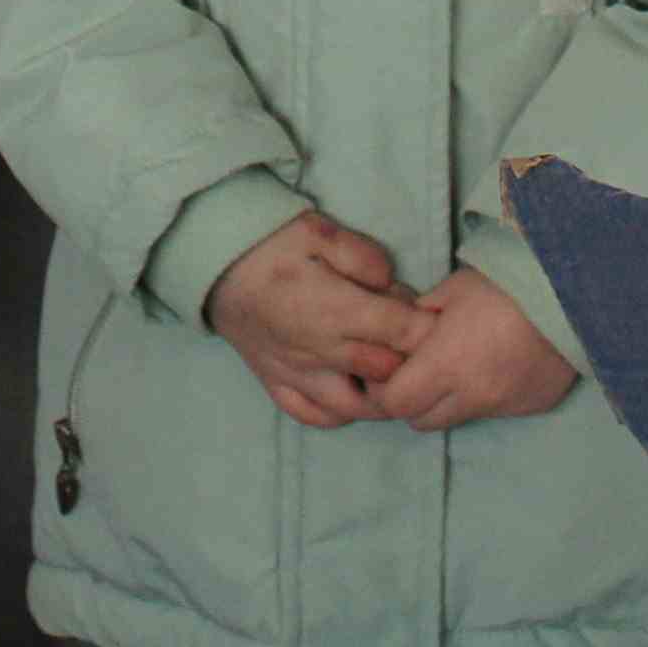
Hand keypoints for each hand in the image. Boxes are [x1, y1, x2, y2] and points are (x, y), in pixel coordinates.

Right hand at [201, 212, 423, 428]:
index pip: (402, 331)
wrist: (211, 260)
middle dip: (410, 362)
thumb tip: (391, 282)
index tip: (435, 318)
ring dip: (379, 397)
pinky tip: (347, 394)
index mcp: (336, 310)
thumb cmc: (269, 243)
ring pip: (353, 407)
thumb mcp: (319, 230)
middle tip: (415, 345)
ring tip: (387, 377)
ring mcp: (297, 372)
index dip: (427, 328)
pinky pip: (312, 415)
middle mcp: (320, 350)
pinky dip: (336, 414)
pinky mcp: (275, 381)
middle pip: (386, 373)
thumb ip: (363, 256)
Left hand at [365, 268, 574, 430]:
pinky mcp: (531, 406)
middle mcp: (473, 395)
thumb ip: (419, 317)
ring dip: (448, 401)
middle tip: (418, 370)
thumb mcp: (451, 290)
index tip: (389, 369)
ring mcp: (505, 406)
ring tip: (460, 365)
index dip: (385, 389)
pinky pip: (494, 412)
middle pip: (421, 421)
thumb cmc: (503, 284)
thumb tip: (401, 334)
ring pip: (457, 418)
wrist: (571, 294)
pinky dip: (485, 397)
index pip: (396, 403)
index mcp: (446, 364)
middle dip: (412, 400)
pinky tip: (495, 366)